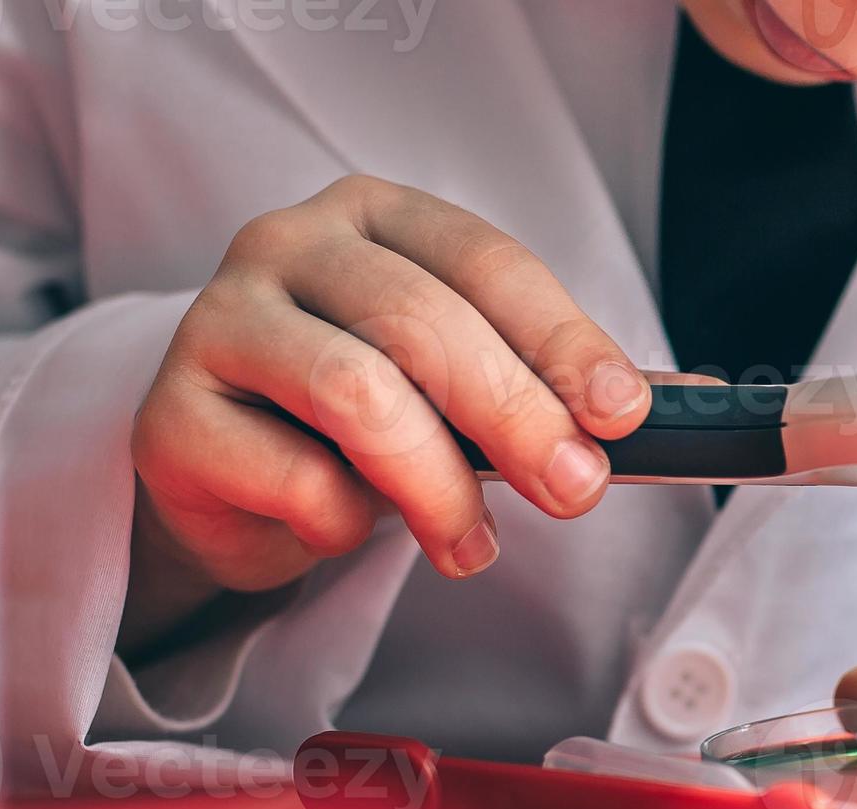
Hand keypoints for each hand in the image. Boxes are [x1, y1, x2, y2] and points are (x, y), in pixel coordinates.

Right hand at [126, 176, 646, 641]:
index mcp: (376, 214)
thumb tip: (686, 404)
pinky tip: (351, 529)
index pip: (485, 261)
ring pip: (356, 393)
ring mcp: (217, 322)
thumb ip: (556, 386)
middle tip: (575, 492)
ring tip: (473, 545)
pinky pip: (289, 475)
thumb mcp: (464, 384)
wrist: (229, 474)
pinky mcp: (171, 418)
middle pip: (423, 323)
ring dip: (438, 485)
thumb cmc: (360, 416)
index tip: (622, 414)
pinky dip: (343, 521)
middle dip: (516, 417)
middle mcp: (287, 244)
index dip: (562, 339)